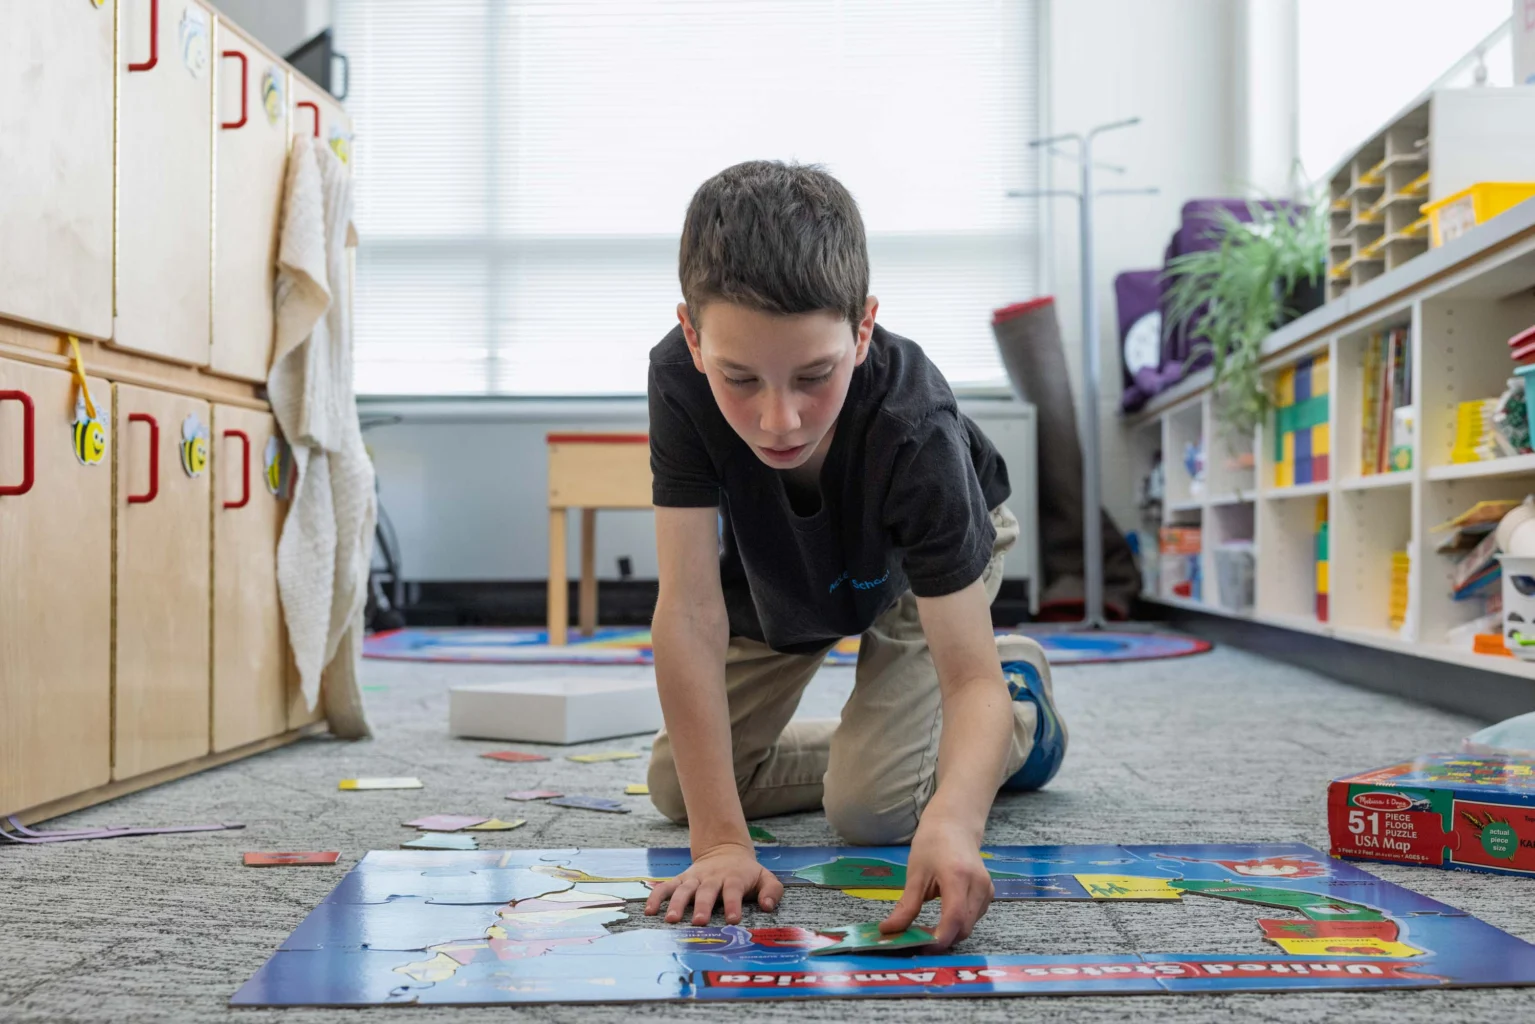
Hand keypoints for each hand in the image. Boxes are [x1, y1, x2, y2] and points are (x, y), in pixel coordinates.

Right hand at [644, 842, 784, 925]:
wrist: (726, 850)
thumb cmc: (747, 873)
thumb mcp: (765, 877)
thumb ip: (772, 891)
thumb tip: (766, 906)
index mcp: (734, 878)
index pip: (734, 891)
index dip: (733, 904)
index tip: (732, 919)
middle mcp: (712, 878)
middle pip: (707, 892)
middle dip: (703, 906)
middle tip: (699, 922)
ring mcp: (695, 879)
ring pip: (684, 890)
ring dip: (677, 903)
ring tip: (671, 920)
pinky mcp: (681, 880)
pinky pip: (666, 887)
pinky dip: (657, 897)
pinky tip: (649, 911)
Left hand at [878, 816, 992, 949]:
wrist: (955, 825)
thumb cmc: (932, 844)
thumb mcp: (915, 874)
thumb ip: (906, 906)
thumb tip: (888, 931)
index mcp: (958, 876)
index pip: (954, 918)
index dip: (938, 939)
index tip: (918, 947)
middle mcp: (978, 885)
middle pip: (964, 927)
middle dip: (942, 940)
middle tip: (917, 941)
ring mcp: (987, 890)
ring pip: (970, 926)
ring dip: (950, 933)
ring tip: (926, 930)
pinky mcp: (989, 893)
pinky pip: (974, 918)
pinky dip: (958, 924)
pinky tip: (942, 919)